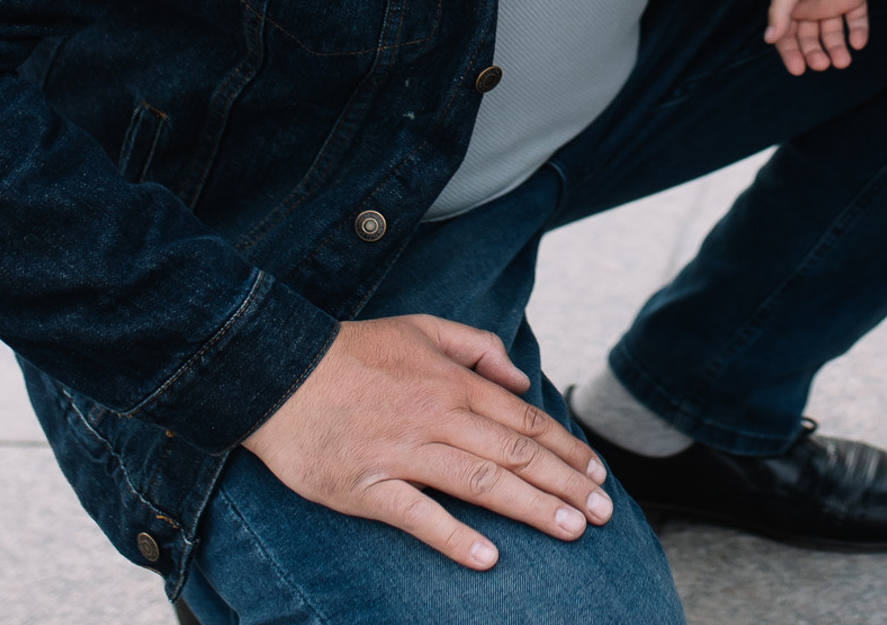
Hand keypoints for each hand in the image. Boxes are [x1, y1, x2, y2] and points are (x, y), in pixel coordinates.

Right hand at [242, 314, 611, 568]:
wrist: (282, 372)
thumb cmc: (356, 351)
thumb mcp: (424, 328)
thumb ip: (477, 349)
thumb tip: (520, 381)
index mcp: (453, 383)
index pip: (524, 422)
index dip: (565, 449)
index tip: (596, 474)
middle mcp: (438, 417)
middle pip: (515, 455)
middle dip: (565, 484)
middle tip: (604, 513)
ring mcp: (403, 453)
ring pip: (481, 484)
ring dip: (532, 509)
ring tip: (572, 530)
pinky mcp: (367, 487)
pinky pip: (417, 516)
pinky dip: (454, 537)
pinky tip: (487, 558)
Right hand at [765, 0, 872, 74]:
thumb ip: (779, 12)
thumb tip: (769, 39)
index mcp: (791, 4)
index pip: (788, 36)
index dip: (790, 53)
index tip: (798, 69)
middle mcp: (811, 7)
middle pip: (810, 39)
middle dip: (815, 54)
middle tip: (821, 64)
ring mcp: (833, 2)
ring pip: (834, 34)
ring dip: (837, 49)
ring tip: (842, 60)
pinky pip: (857, 20)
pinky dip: (858, 33)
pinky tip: (858, 42)